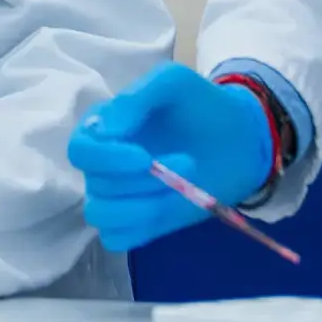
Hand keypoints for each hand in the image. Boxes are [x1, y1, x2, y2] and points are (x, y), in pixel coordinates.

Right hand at [67, 63, 273, 250]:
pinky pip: (115, 238)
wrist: (241, 140)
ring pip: (101, 215)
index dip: (107, 159)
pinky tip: (168, 208)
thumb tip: (104, 130)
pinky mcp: (135, 223)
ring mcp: (117, 196)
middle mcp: (102, 164)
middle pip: (96, 184)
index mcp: (102, 128)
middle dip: (141, 181)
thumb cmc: (202, 105)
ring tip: (181, 190)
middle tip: (187, 164)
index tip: (144, 158)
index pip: (80, 151)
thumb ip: (135, 97)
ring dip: (141, 206)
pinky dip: (139, 227)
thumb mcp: (172, 83)